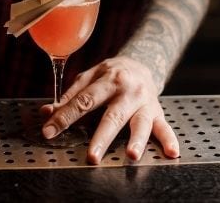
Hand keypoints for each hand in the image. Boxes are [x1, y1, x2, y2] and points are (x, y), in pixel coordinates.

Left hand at [40, 57, 179, 164]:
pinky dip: (169, 140)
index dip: (65, 116)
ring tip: (131, 155)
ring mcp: (144, 102)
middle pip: (112, 116)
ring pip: (140, 123)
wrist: (142, 63)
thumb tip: (47, 112)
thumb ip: (70, 96)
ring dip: (136, 140)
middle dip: (101, 137)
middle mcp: (128, 90)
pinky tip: (171, 153)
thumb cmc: (111, 74)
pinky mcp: (158, 112)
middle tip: (92, 156)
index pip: (84, 101)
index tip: (50, 131)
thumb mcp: (89, 78)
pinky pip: (165, 127)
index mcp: (108, 79)